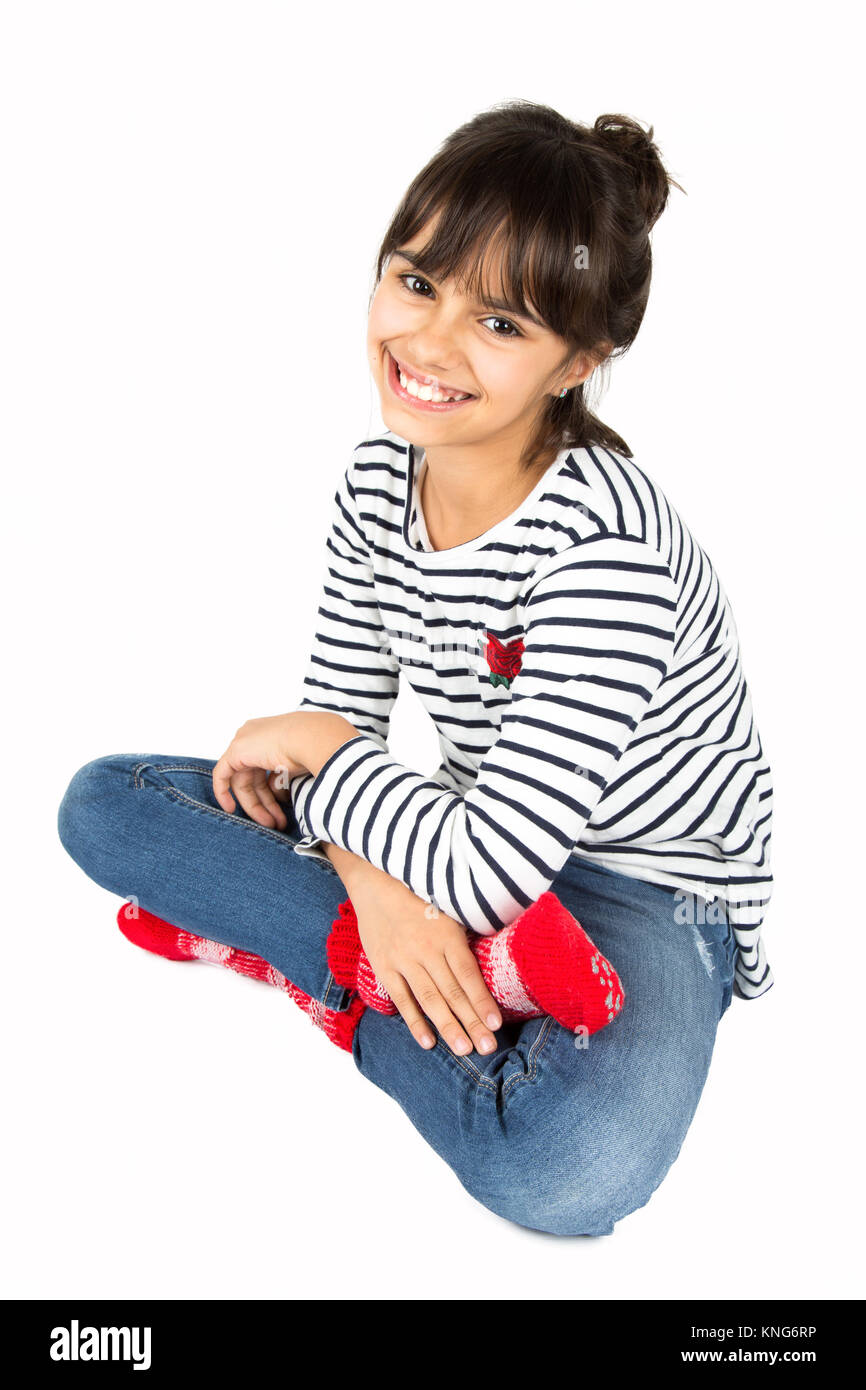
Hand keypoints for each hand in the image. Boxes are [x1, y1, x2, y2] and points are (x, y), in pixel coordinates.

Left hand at [212, 715, 308, 829]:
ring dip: (255, 806)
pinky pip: (222, 774)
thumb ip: (284, 779)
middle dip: (265, 803)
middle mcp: (255, 736)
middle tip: (276, 822)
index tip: (279, 809)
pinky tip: (230, 809)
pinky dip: (223, 792)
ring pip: (242, 781)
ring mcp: (245, 741)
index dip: (270, 793)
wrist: (314, 740)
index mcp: (271, 735)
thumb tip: (278, 795)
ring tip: (271, 824)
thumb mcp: (299, 767)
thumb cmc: (317, 749)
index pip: (263, 769)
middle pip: (253, 778)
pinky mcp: (236, 750)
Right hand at [349, 868, 501, 1055]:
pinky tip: (428, 1042)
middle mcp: (427, 949)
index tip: (496, 1024)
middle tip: (488, 1048)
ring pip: (430, 1000)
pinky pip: (402, 999)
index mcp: (447, 935)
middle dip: (472, 1022)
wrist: (376, 883)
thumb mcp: (448, 910)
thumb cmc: (420, 898)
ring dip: (448, 1027)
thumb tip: (493, 962)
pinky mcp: (385, 968)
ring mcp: (404, 960)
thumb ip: (465, 938)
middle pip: (453, 992)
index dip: (483, 1001)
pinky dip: (414, 1022)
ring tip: (464, 1050)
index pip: (469, 974)